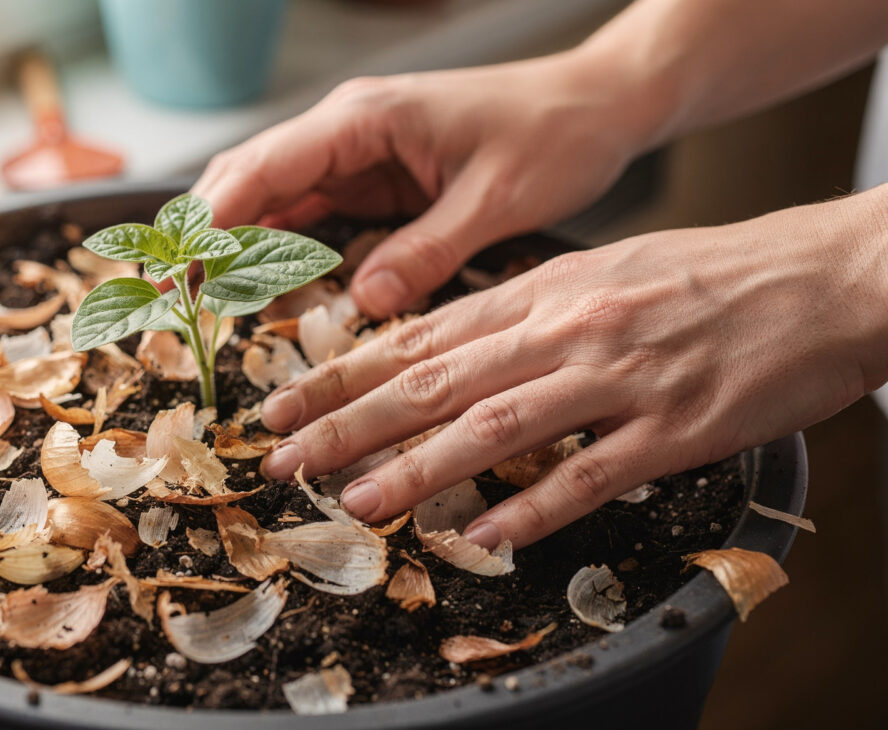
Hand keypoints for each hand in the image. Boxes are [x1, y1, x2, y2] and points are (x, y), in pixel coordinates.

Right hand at [192, 49, 666, 317]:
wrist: (599, 105)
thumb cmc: (557, 134)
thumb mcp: (497, 200)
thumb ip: (427, 251)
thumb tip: (363, 302)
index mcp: (365, 120)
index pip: (262, 168)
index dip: (212, 224)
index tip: (178, 276)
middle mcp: (347, 130)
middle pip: (247, 180)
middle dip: (204, 237)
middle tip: (171, 301)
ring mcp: (356, 154)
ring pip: (270, 199)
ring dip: (233, 248)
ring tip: (200, 304)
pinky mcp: (374, 179)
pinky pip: (309, 216)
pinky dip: (278, 252)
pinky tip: (261, 291)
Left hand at [257, 188, 887, 548]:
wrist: (820, 276)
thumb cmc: (704, 276)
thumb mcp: (598, 273)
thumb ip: (519, 311)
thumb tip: (444, 347)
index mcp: (543, 291)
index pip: (420, 338)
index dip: (343, 373)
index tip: (284, 404)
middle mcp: (566, 330)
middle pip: (436, 381)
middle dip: (348, 422)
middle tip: (284, 459)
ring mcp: (619, 378)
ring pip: (497, 426)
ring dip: (419, 467)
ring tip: (357, 500)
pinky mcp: (675, 427)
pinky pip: (592, 473)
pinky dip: (534, 506)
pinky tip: (485, 535)